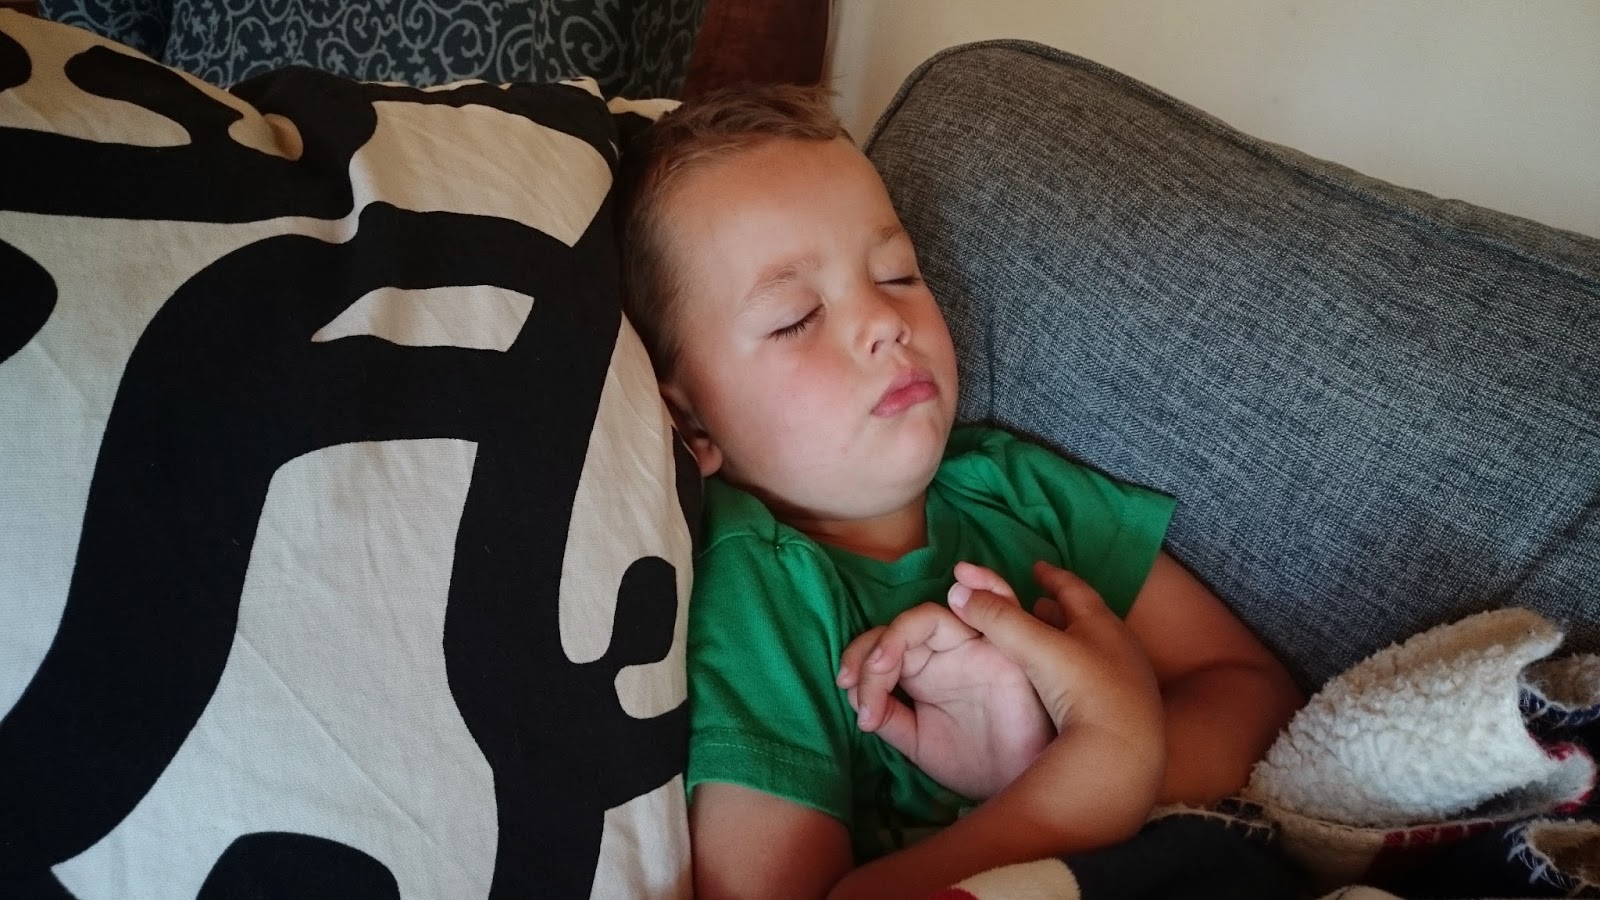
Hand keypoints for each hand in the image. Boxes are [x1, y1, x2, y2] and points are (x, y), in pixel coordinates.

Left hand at [836, 564, 1052, 799]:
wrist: (1014, 786)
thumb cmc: (970, 761)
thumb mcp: (915, 739)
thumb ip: (888, 714)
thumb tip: (854, 695)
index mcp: (923, 668)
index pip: (884, 645)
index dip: (858, 659)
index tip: (846, 688)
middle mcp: (947, 650)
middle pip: (904, 626)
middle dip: (873, 650)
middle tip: (856, 682)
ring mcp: (978, 646)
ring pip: (939, 613)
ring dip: (902, 630)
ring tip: (881, 661)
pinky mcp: (1010, 650)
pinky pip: (1004, 603)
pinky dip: (988, 583)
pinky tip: (965, 578)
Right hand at [949, 561, 1161, 747]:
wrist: (1125, 752)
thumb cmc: (1082, 689)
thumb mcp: (1036, 648)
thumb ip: (998, 619)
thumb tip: (958, 592)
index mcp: (1101, 623)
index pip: (1074, 589)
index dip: (1052, 577)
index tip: (1038, 568)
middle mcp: (1120, 646)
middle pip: (1088, 618)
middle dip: (1061, 609)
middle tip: (1040, 602)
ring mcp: (1129, 680)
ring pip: (1095, 650)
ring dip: (1071, 641)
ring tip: (1050, 640)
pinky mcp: (1130, 711)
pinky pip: (1100, 679)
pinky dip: (1080, 671)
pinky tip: (1068, 686)